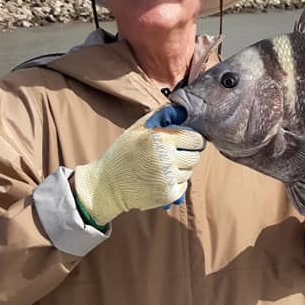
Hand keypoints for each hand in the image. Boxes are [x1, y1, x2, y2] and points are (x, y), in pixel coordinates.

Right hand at [73, 105, 204, 225]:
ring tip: (161, 167)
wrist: (108, 184)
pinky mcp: (168, 194)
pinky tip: (160, 179)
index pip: (196, 138)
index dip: (192, 139)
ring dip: (181, 168)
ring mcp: (168, 178)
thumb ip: (162, 115)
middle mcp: (166, 158)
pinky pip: (184, 185)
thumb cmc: (124, 152)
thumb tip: (183, 110)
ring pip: (190, 171)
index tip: (185, 141)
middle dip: (187, 153)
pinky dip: (176, 182)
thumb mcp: (138, 128)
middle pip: (196, 155)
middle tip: (172, 154)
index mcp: (160, 139)